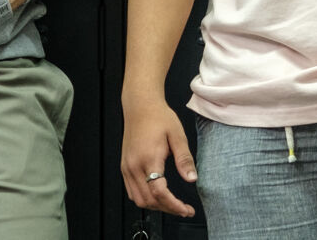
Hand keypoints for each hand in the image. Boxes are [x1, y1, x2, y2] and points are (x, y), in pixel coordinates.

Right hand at [120, 93, 196, 216]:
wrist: (140, 105)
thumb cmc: (158, 117)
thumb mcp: (177, 135)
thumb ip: (184, 159)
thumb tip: (192, 179)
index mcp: (148, 158)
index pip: (159, 192)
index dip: (174, 205)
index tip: (186, 209)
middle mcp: (133, 165)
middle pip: (148, 200)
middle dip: (167, 209)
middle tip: (184, 209)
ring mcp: (127, 167)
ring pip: (138, 199)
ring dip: (156, 206)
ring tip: (172, 204)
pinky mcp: (125, 166)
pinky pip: (132, 191)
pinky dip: (145, 198)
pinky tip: (158, 195)